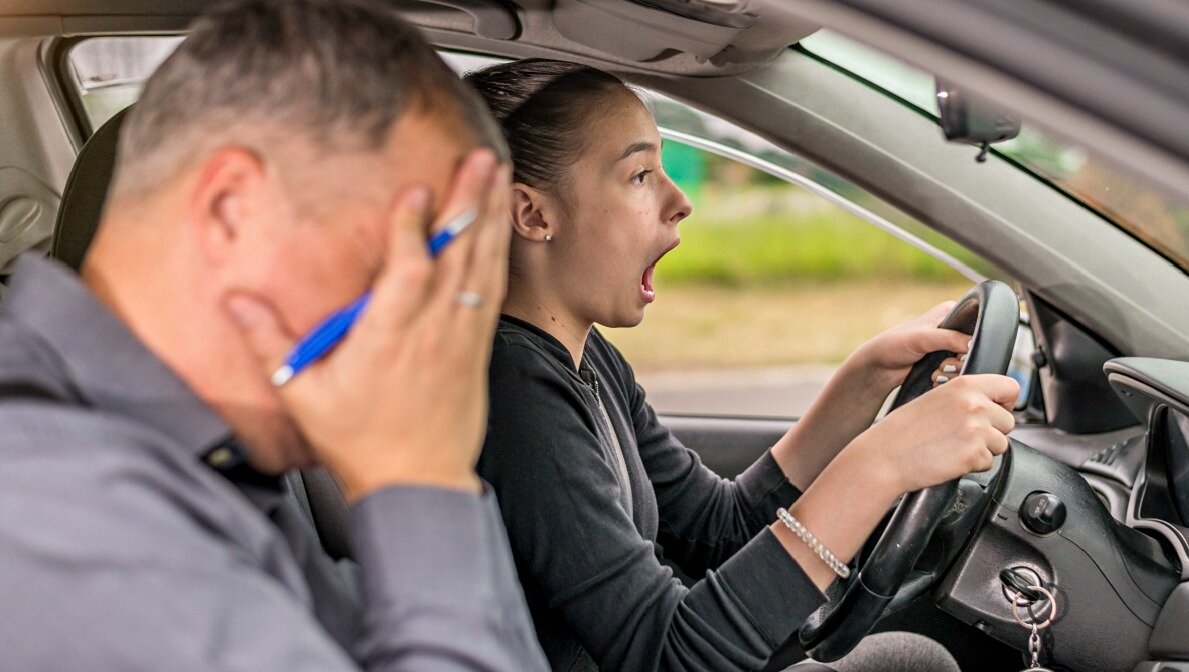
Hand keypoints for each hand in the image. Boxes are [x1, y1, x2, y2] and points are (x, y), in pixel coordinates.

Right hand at [228, 150, 511, 499]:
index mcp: (388, 339)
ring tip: (496, 175)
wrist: (419, 484)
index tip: (414, 190)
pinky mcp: (478, 348)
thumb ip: (269, 343)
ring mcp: (461, 338)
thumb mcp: (303, 395)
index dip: (412, 229)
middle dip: (468, 203)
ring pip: (482, 267)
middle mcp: (432, 332)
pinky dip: (498, 253)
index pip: (407, 272)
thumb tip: (234, 300)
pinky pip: (493, 290)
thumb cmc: (360, 443)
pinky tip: (501, 227)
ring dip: (491, 218)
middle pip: (457, 257)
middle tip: (478, 160)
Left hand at [846, 301, 971, 391]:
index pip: (977, 324)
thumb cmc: (895, 345)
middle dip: (960, 361)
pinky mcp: (945, 362)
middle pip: (975, 347)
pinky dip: (949, 378)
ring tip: (936, 372)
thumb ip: (950, 338)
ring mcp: (949, 346)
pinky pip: (959, 373)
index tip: (960, 353)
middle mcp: (953, 328)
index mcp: (951, 312)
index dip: (972, 342)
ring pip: (968, 362)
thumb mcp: (923, 338)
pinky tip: (935, 378)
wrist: (880, 367)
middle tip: (944, 364)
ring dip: (953, 372)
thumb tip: (975, 344)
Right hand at [850, 374, 1019, 495]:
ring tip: (954, 447)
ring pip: (1001, 444)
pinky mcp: (974, 454)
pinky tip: (951, 459)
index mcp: (964, 385)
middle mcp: (974, 404)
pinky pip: (989, 462)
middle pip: (1008, 421)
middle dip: (992, 431)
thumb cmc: (903, 431)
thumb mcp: (935, 399)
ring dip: (983, 449)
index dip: (1005, 402)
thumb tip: (993, 406)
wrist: (885, 456)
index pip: (1010, 387)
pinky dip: (973, 465)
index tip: (995, 410)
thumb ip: (965, 398)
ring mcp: (976, 430)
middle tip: (963, 436)